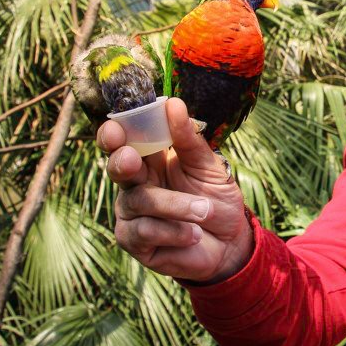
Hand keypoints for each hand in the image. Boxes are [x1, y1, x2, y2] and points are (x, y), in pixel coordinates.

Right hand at [98, 97, 253, 282]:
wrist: (230, 241)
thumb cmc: (217, 198)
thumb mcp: (209, 165)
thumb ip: (189, 139)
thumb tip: (173, 104)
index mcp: (151, 158)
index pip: (124, 139)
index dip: (115, 133)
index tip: (116, 128)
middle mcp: (135, 182)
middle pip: (117, 166)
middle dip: (122, 161)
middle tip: (131, 159)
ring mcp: (131, 212)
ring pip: (139, 201)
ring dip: (176, 205)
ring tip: (205, 211)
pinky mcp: (134, 241)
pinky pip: (144, 231)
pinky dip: (174, 231)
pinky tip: (194, 234)